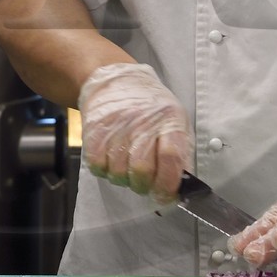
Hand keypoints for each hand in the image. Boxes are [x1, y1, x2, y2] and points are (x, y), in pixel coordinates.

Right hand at [78, 62, 190, 203]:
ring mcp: (116, 126)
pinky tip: (110, 158)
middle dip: (143, 186)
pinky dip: (104, 170)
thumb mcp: (174, 119)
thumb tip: (182, 187)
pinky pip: (97, 166)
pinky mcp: (94, 131)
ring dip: (123, 179)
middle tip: (144, 183)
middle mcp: (142, 122)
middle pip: (142, 170)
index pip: (171, 158)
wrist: (114, 81)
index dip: (169, 184)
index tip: (165, 195)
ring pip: (118, 173)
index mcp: (168, 119)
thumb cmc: (149, 106)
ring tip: (126, 165)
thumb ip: (180, 151)